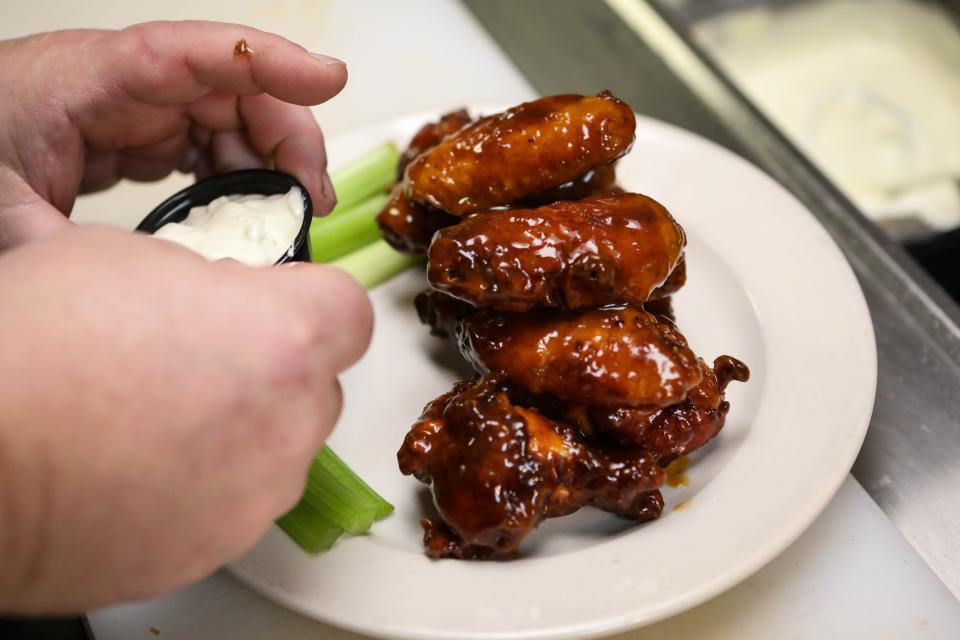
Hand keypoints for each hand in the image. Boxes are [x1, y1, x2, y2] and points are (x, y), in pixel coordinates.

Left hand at [0, 21, 346, 245]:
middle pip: (226, 90)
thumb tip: (147, 290)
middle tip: (313, 198)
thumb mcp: (4, 225)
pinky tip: (246, 212)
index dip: (267, 62)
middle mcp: (112, 90)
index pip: (186, 55)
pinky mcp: (126, 137)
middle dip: (285, 137)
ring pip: (223, 118)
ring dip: (267, 163)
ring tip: (290, 214)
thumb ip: (71, 253)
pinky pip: (200, 144)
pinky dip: (234, 175)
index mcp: (76, 85)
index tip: (327, 80)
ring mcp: (123, 112)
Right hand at [0, 226, 372, 612]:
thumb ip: (208, 280)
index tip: (278, 305)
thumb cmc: (37, 350)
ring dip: (243, 431)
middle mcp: (292, 419)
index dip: (310, 304)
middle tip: (201, 363)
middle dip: (275, 370)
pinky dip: (207, 486)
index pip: (348, 311)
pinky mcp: (218, 545)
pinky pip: (237, 502)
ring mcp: (260, 491)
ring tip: (157, 420)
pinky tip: (141, 468)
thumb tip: (220, 298)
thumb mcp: (125, 258)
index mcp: (287, 335)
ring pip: (280, 448)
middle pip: (316, 384)